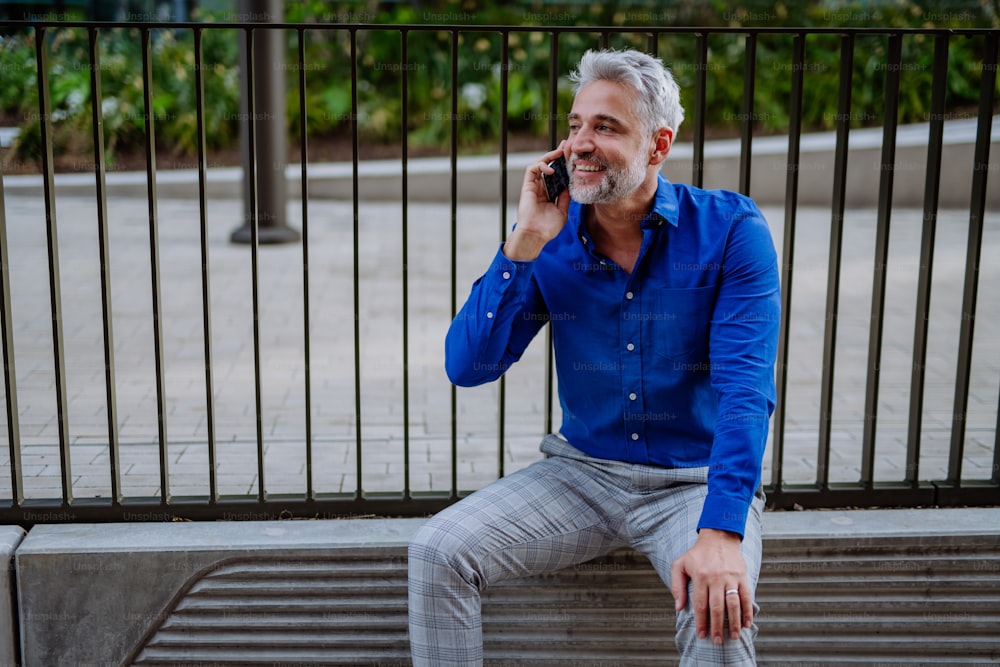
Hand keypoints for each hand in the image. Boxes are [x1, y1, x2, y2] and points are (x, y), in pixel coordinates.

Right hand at [504, 142, 571, 261]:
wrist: (536, 235)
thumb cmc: (548, 227)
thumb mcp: (562, 211)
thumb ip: (565, 197)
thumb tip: (570, 185)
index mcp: (550, 194)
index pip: (557, 175)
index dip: (563, 165)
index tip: (572, 157)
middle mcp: (541, 188)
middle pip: (549, 166)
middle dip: (556, 155)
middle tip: (565, 145)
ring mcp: (534, 187)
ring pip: (540, 165)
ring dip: (549, 156)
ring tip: (560, 152)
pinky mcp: (527, 186)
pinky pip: (532, 170)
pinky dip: (541, 166)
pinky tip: (551, 168)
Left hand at [670, 529, 751, 644]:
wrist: (718, 536)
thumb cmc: (697, 553)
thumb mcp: (680, 564)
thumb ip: (676, 586)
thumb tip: (678, 607)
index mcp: (700, 577)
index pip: (700, 605)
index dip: (701, 622)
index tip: (701, 635)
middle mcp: (716, 578)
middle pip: (717, 608)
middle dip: (717, 627)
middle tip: (716, 641)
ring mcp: (731, 577)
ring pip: (733, 604)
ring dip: (735, 623)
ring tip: (734, 637)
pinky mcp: (742, 576)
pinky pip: (746, 596)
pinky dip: (747, 611)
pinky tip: (747, 623)